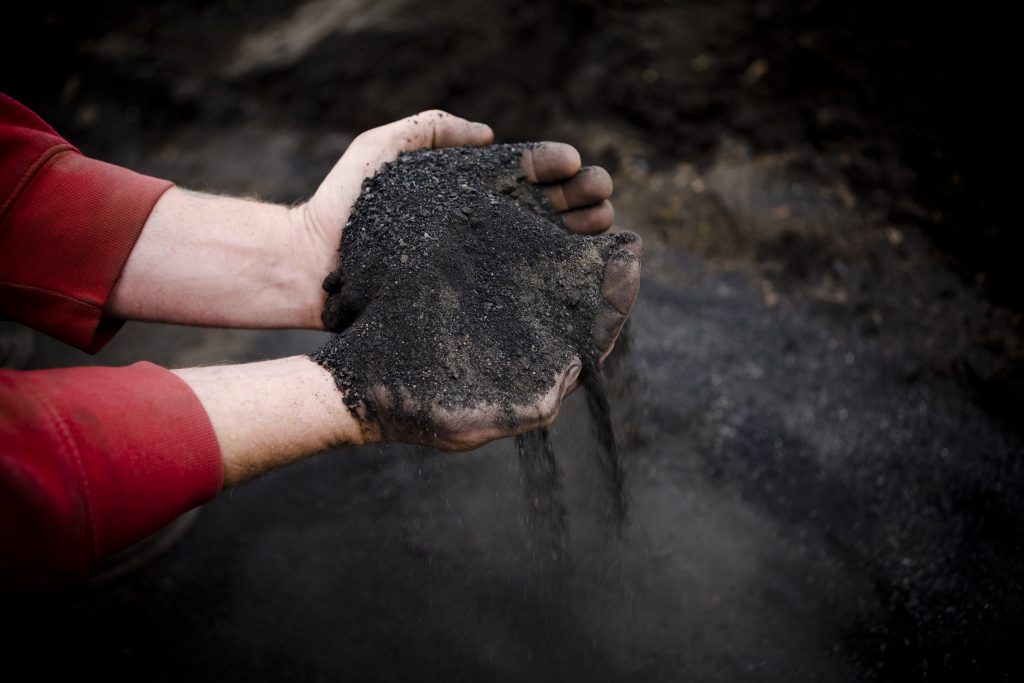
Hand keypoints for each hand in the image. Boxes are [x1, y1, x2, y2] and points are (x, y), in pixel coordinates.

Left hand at [291, 110, 618, 326]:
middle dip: (580, 199)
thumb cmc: (342, 205)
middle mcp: (478, 225)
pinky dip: (554, 276)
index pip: (522, 174)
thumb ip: (430, 129)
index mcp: (466, 190)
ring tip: (604, 225)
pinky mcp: (470, 296)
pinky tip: (580, 270)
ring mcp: (477, 262)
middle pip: (542, 209)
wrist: (312, 266)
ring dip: (578, 234)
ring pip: (541, 245)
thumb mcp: (383, 150)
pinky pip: (519, 285)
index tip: (576, 165)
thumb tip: (489, 133)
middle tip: (603, 197)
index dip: (554, 167)